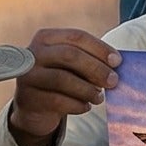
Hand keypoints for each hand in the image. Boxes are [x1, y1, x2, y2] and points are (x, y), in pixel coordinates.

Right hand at [7, 28, 121, 145]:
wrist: (34, 108)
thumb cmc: (60, 80)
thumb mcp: (71, 66)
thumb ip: (89, 60)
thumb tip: (116, 66)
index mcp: (46, 38)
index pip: (77, 37)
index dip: (100, 48)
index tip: (118, 61)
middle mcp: (33, 54)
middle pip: (70, 55)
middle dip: (96, 68)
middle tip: (114, 81)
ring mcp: (28, 76)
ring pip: (63, 79)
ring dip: (88, 89)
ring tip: (99, 97)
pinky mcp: (28, 98)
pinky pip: (58, 101)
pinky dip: (78, 104)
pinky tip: (86, 106)